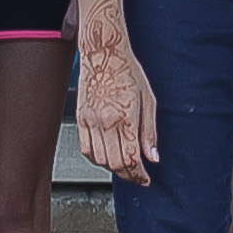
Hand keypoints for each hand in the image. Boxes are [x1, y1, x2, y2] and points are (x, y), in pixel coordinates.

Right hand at [77, 33, 157, 185]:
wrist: (102, 53)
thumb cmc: (127, 71)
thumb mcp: (148, 100)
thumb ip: (149, 132)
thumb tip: (153, 157)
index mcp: (124, 116)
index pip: (130, 158)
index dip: (139, 174)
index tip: (145, 179)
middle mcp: (104, 121)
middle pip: (114, 163)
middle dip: (128, 175)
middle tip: (137, 176)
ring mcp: (89, 121)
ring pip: (99, 159)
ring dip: (113, 168)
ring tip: (125, 165)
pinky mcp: (80, 119)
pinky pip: (86, 149)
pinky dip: (97, 158)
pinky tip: (108, 154)